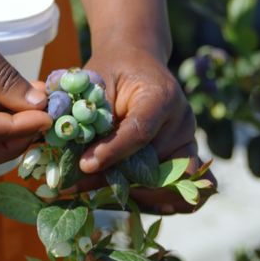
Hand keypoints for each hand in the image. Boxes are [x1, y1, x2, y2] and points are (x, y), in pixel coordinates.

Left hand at [78, 41, 213, 212]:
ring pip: (173, 184)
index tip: (84, 166)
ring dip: (139, 196)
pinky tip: (131, 199)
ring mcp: (188, 141)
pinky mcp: (186, 156)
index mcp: (162, 96)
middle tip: (83, 190)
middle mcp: (182, 121)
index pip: (140, 132)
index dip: (112, 152)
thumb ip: (90, 118)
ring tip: (102, 197)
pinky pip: (184, 189)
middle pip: (155, 165)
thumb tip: (71, 160)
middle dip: (120, 183)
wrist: (137, 61)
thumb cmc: (113, 71)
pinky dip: (160, 198)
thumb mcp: (96, 83)